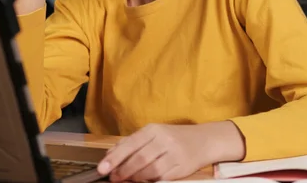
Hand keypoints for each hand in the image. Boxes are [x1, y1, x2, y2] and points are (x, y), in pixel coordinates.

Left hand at [97, 122, 245, 181]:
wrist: (204, 140)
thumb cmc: (173, 137)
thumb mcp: (152, 134)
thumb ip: (131, 143)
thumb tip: (110, 155)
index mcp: (153, 129)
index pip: (130, 144)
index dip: (115, 158)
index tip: (102, 169)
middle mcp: (164, 140)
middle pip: (139, 159)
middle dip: (123, 171)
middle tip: (114, 178)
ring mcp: (174, 154)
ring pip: (149, 171)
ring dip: (135, 178)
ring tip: (128, 180)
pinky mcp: (182, 168)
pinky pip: (161, 178)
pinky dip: (150, 181)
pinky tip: (144, 181)